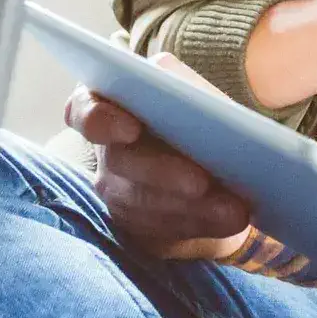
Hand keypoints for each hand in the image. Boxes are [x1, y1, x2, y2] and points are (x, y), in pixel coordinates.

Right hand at [67, 78, 253, 260]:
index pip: (83, 110)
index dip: (100, 120)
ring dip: (191, 206)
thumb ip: (189, 91)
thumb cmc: (201, 115)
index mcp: (111, 101)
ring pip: (142, 201)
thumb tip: (195, 100)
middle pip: (120, 160)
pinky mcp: (134, 220)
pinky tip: (229, 219)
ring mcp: (115, 187)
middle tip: (202, 183)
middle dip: (164, 173)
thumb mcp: (199, 96)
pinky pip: (160, 226)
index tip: (131, 129)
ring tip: (234, 208)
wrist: (215, 161)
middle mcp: (105, 146)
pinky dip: (199, 221)